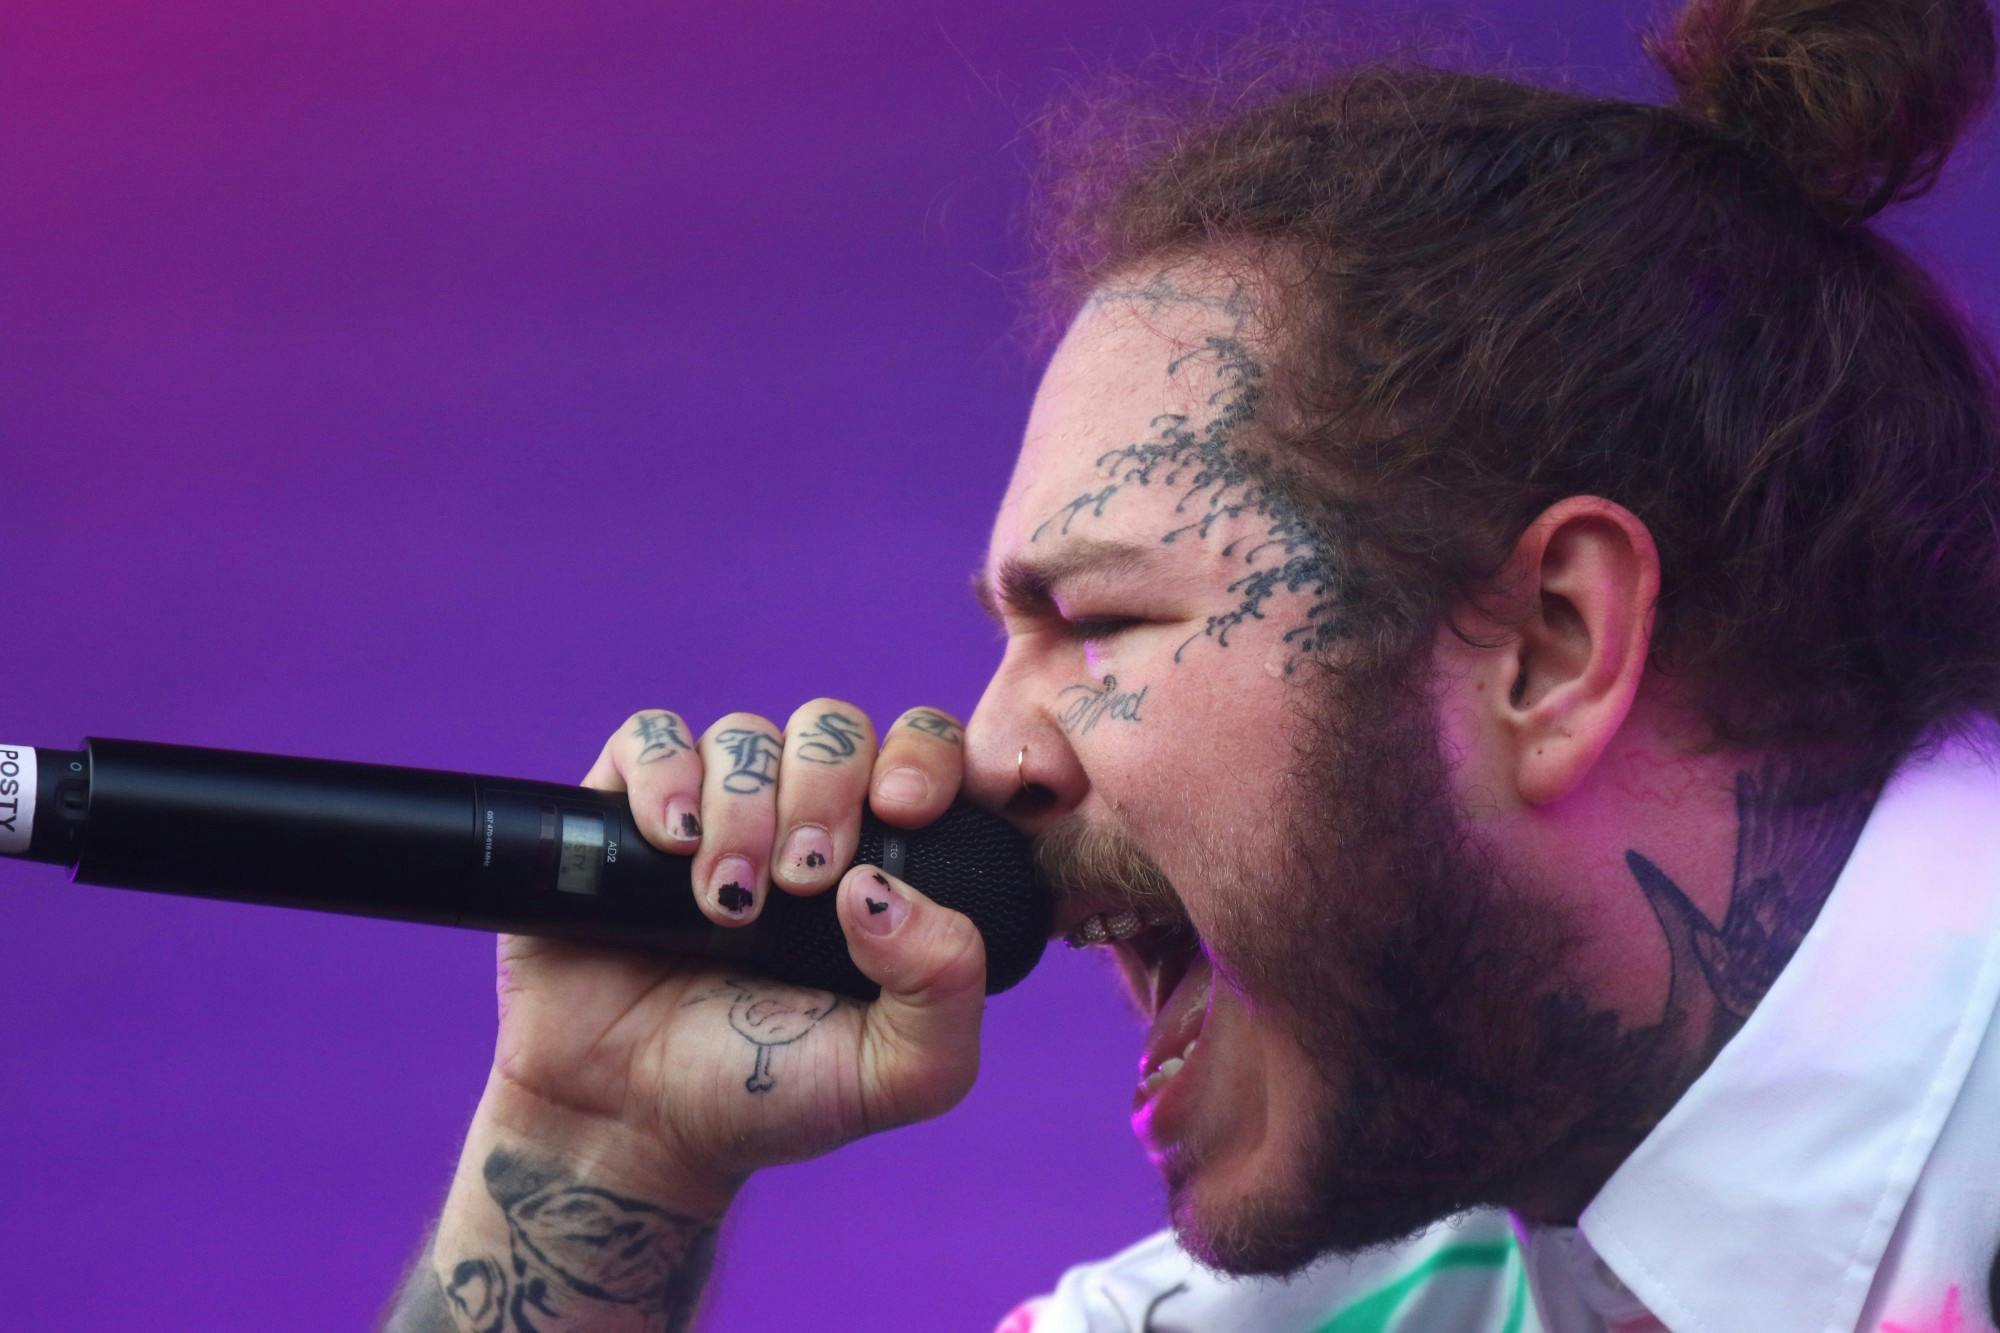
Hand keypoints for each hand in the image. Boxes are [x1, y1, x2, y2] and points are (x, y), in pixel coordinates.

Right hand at [485, 702, 985, 1204]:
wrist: (631, 1126)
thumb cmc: (771, 1093)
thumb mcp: (900, 1072)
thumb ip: (945, 986)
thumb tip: (885, 888)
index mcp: (880, 858)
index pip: (925, 749)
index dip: (924, 755)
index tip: (903, 812)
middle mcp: (799, 818)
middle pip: (833, 729)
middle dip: (824, 793)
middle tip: (801, 884)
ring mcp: (711, 811)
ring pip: (746, 735)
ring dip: (744, 809)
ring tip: (726, 902)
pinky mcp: (619, 814)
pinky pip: (651, 735)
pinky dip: (665, 774)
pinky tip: (672, 844)